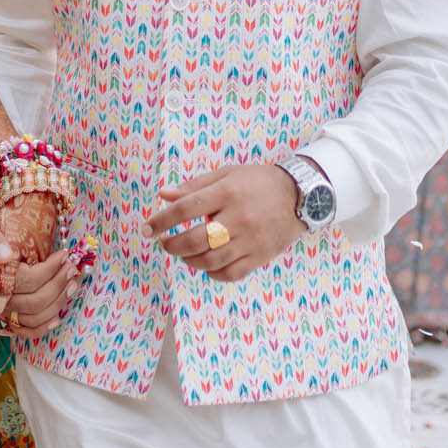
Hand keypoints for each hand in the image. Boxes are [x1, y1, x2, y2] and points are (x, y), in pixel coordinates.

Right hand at [0, 212, 78, 337]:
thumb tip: (7, 255)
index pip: (26, 281)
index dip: (49, 270)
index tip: (64, 255)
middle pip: (33, 302)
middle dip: (58, 285)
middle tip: (71, 268)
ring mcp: (2, 309)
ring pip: (33, 317)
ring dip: (57, 303)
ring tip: (72, 284)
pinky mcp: (8, 314)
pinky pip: (25, 330)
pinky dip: (42, 328)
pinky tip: (56, 319)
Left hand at [147, 162, 305, 283]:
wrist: (300, 195)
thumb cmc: (258, 182)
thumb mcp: (226, 174)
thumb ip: (194, 186)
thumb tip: (164, 195)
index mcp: (227, 192)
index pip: (185, 209)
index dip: (162, 220)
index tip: (147, 228)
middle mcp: (237, 218)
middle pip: (195, 240)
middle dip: (172, 245)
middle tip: (163, 243)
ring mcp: (250, 240)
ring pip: (211, 260)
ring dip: (189, 260)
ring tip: (183, 253)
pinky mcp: (260, 256)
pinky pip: (230, 273)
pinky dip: (212, 273)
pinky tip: (206, 264)